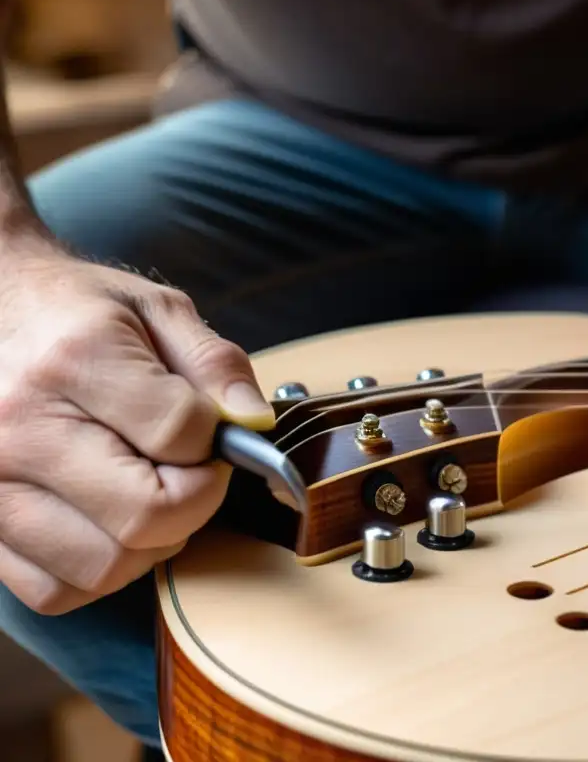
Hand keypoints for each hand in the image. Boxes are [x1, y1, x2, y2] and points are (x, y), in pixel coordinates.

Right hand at [0, 243, 273, 614]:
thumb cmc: (74, 313)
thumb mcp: (155, 309)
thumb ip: (214, 363)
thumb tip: (254, 424)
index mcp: (75, 361)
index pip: (181, 437)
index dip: (219, 443)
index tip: (216, 433)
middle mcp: (21, 429)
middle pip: (146, 516)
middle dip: (196, 499)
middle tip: (194, 469)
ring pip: (104, 565)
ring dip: (152, 542)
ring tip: (151, 493)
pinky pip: (55, 589)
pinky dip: (99, 571)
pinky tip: (108, 522)